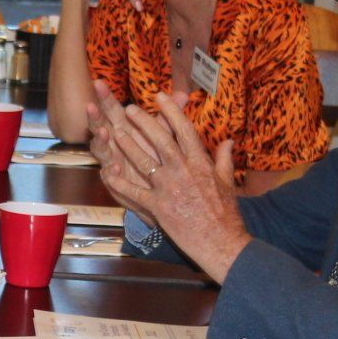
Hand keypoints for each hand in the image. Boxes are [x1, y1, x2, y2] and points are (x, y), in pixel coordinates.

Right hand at [87, 83, 159, 226]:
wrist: (163, 192)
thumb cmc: (159, 159)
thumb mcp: (165, 135)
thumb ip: (170, 117)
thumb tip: (183, 95)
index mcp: (125, 128)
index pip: (113, 109)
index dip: (105, 97)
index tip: (98, 81)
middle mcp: (115, 143)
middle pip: (100, 126)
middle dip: (95, 116)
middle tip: (91, 105)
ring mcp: (113, 162)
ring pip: (101, 151)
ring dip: (100, 142)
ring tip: (103, 134)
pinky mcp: (116, 183)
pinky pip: (109, 178)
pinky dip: (111, 173)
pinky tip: (114, 169)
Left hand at [100, 93, 250, 281]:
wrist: (221, 242)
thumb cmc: (225, 213)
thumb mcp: (227, 182)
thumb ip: (224, 159)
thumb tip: (228, 141)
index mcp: (200, 163)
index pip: (184, 130)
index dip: (171, 111)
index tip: (160, 97)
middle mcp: (183, 171)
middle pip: (160, 140)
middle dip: (144, 122)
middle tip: (130, 108)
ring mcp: (169, 188)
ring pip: (144, 161)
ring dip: (128, 146)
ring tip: (115, 132)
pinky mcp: (158, 207)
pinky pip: (135, 192)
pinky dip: (121, 183)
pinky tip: (109, 172)